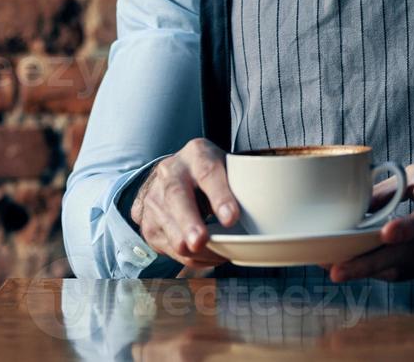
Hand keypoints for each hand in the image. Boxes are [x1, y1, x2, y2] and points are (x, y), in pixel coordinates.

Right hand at [128, 138, 238, 269]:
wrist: (172, 176)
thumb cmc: (209, 173)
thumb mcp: (225, 166)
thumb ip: (240, 184)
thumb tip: (265, 213)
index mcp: (196, 155)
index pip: (207, 173)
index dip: (220, 196)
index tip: (232, 218)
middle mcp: (170, 173)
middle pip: (178, 199)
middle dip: (189, 223)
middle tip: (200, 241)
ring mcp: (155, 199)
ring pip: (171, 230)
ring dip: (196, 250)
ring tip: (220, 256)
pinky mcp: (149, 225)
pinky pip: (171, 250)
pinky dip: (193, 258)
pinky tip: (210, 256)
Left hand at [323, 156, 413, 282]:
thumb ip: (392, 189)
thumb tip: (353, 202)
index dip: (410, 226)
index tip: (386, 233)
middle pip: (410, 251)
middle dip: (370, 264)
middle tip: (335, 271)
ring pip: (408, 268)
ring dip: (371, 271)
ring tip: (338, 269)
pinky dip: (389, 270)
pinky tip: (365, 268)